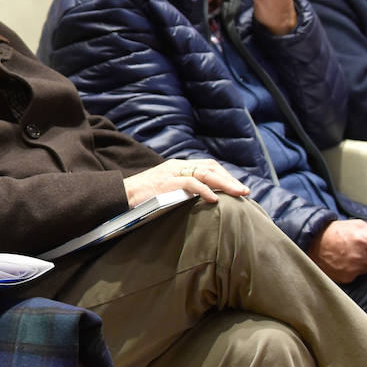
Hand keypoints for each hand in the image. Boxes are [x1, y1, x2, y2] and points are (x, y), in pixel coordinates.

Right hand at [122, 159, 248, 207]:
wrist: (120, 195)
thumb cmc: (142, 197)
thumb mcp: (166, 189)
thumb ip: (182, 190)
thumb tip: (203, 201)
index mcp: (178, 166)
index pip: (208, 165)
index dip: (225, 175)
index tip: (237, 187)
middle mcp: (177, 166)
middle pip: (210, 167)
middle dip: (230, 179)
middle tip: (245, 192)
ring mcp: (172, 173)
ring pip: (205, 173)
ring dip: (224, 184)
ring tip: (238, 194)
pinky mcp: (166, 183)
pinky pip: (190, 184)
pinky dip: (204, 190)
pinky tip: (215, 199)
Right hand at [310, 219, 366, 282]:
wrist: (313, 242)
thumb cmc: (335, 231)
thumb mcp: (357, 225)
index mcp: (363, 240)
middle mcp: (359, 255)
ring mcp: (352, 268)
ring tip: (355, 255)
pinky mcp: (346, 277)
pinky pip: (360, 275)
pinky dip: (357, 269)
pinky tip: (347, 262)